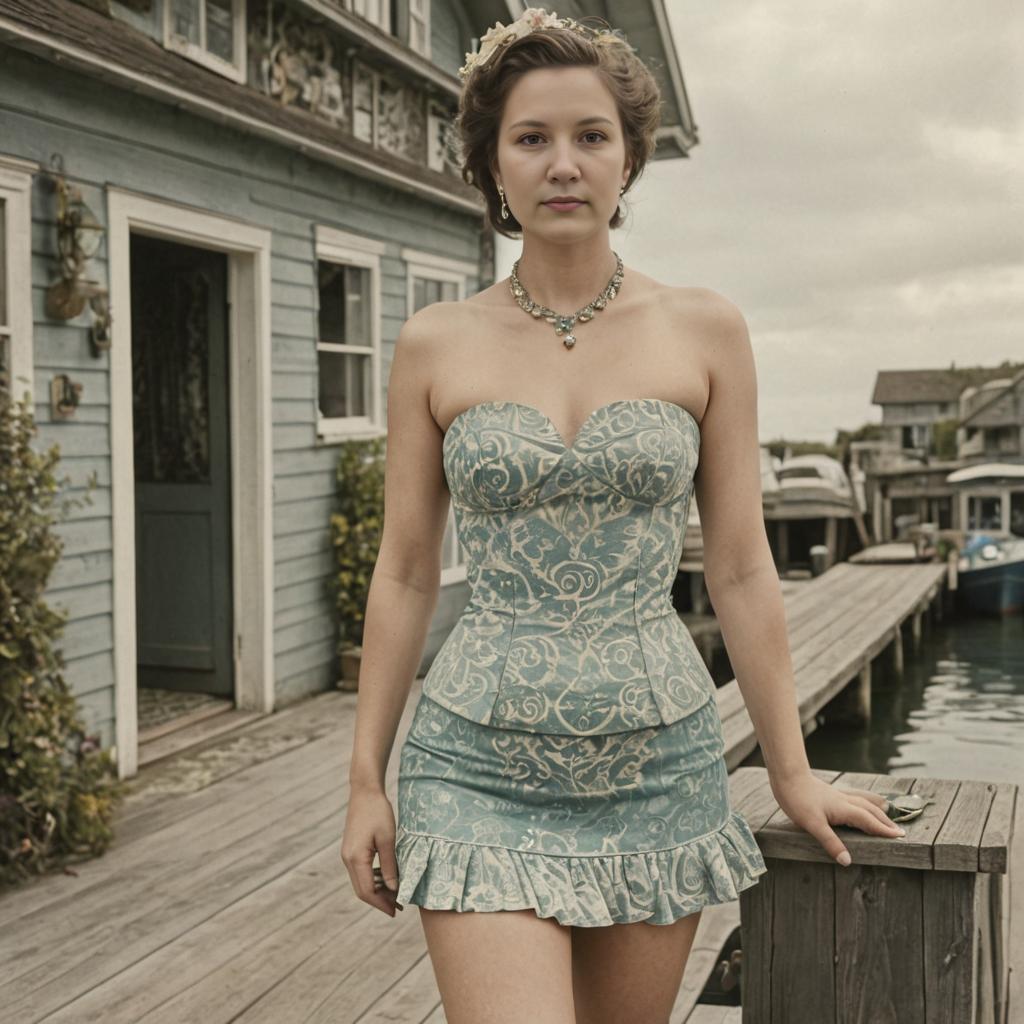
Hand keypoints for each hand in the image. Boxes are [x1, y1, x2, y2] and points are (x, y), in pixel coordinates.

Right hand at [340, 787, 402, 915]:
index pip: (367, 891)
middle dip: (379, 901)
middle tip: (398, 908)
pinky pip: (360, 871)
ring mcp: (347, 854)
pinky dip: (373, 879)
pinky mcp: (351, 850)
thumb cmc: (378, 812)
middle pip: (362, 890)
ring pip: (361, 882)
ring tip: (395, 896)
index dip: (381, 904)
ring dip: (377, 891)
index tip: (395, 911)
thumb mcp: (388, 839)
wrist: (364, 791)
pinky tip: (387, 879)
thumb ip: (389, 865)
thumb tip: (394, 889)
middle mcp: (347, 859)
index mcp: (355, 858)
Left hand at [769, 771, 904, 865]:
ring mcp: (838, 795)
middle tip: (899, 831)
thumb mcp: (813, 825)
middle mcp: (844, 801)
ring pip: (863, 802)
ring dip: (876, 809)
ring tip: (887, 812)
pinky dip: (863, 800)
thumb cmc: (798, 800)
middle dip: (885, 821)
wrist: (787, 776)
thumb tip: (848, 861)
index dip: (884, 829)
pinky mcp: (830, 793)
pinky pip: (854, 797)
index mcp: (844, 809)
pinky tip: (859, 801)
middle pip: (870, 811)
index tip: (900, 836)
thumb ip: (831, 843)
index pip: (869, 821)